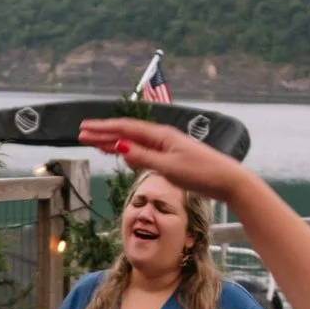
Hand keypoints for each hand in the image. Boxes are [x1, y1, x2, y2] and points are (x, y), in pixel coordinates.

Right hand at [77, 117, 252, 204]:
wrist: (227, 180)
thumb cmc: (201, 173)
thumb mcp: (169, 167)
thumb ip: (144, 157)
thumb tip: (119, 148)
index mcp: (160, 136)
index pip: (125, 129)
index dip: (103, 129)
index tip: (83, 129)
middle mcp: (162, 137)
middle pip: (127, 132)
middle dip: (104, 133)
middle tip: (82, 134)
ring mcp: (167, 145)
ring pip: (135, 140)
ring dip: (114, 141)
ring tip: (96, 142)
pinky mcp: (172, 155)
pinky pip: (144, 149)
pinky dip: (129, 149)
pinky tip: (123, 152)